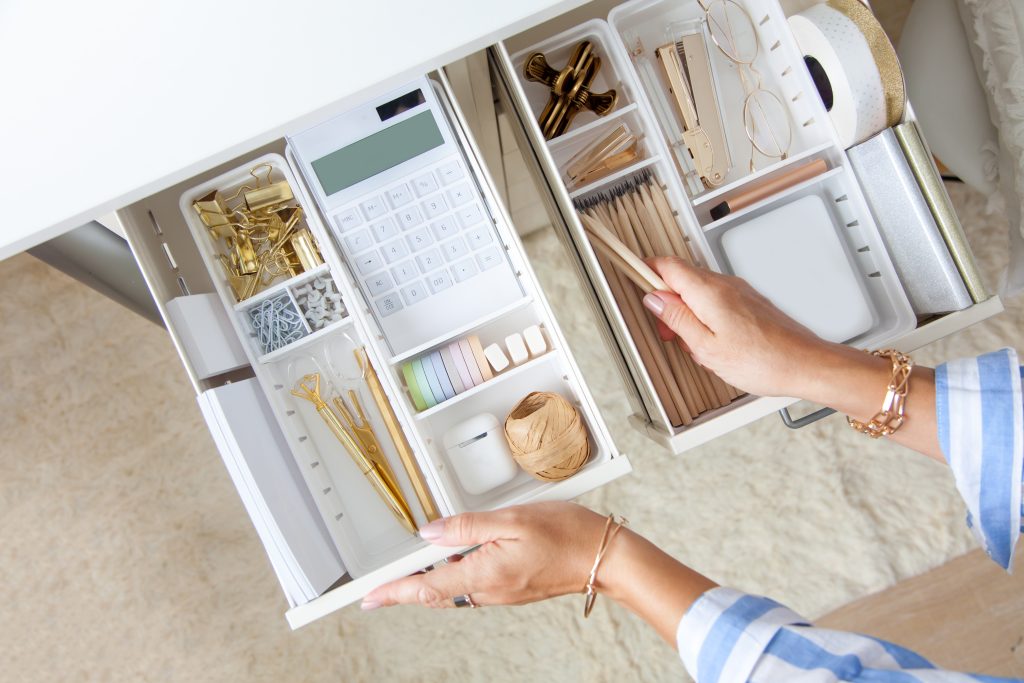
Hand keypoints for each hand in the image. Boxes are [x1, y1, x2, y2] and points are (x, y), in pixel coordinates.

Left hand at [361, 502, 607, 609]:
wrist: (603, 557)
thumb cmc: (566, 534)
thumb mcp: (513, 519)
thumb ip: (467, 527)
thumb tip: (430, 533)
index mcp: (485, 573)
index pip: (427, 587)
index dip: (395, 592)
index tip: (370, 598)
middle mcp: (489, 590)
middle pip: (436, 592)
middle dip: (406, 589)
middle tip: (379, 588)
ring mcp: (501, 592)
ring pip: (453, 589)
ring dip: (429, 582)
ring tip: (409, 570)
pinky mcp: (511, 588)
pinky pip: (472, 585)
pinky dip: (454, 576)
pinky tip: (453, 559)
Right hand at [642, 256, 837, 398]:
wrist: (805, 364)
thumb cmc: (763, 361)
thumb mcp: (706, 347)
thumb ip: (677, 319)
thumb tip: (655, 299)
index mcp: (708, 292)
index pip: (667, 265)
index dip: (646, 269)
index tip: (630, 274)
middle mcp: (724, 285)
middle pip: (681, 278)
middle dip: (666, 302)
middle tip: (667, 332)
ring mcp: (738, 292)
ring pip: (698, 291)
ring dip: (686, 312)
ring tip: (693, 344)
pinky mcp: (748, 302)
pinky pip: (715, 301)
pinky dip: (704, 317)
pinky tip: (711, 342)